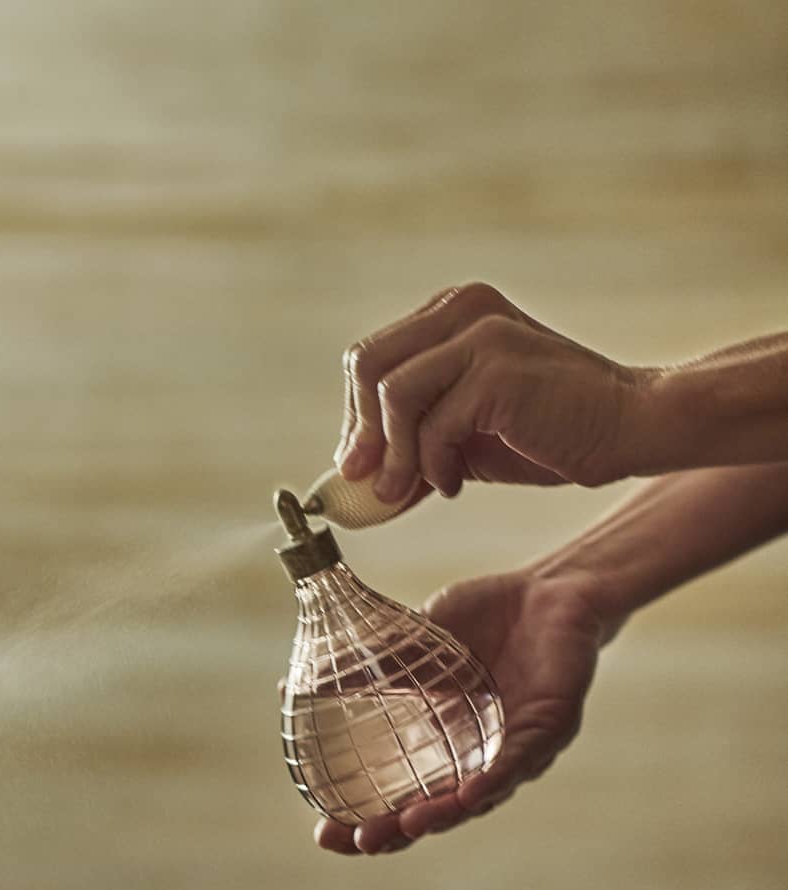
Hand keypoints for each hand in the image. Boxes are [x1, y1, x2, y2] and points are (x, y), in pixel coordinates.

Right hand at [313, 568, 611, 855]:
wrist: (547, 588)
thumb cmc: (481, 621)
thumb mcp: (411, 647)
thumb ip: (363, 670)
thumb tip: (293, 684)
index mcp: (440, 748)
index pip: (400, 798)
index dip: (366, 819)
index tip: (324, 833)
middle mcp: (476, 761)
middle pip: (433, 813)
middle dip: (395, 833)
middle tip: (355, 841)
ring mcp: (515, 750)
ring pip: (478, 797)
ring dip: (442, 816)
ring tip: (406, 828)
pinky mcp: (551, 728)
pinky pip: (521, 762)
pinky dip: (495, 780)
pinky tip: (471, 795)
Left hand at [336, 283, 653, 504]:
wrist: (627, 429)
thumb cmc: (547, 433)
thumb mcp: (464, 437)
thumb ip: (412, 443)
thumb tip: (350, 478)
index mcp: (453, 313)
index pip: (371, 358)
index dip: (356, 417)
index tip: (358, 464)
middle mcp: (464, 309)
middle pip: (368, 365)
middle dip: (362, 433)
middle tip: (371, 483)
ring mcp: (483, 334)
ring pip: (393, 395)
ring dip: (394, 456)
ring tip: (408, 491)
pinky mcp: (498, 368)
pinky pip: (433, 425)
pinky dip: (432, 465)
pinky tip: (452, 485)